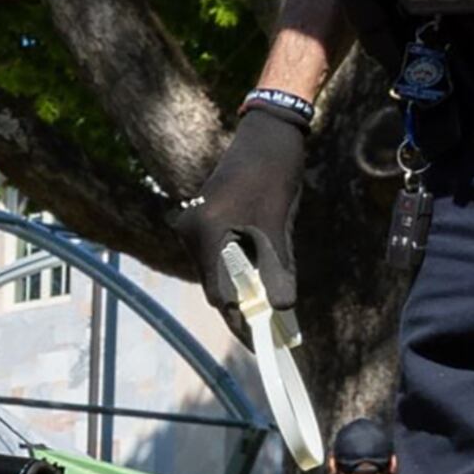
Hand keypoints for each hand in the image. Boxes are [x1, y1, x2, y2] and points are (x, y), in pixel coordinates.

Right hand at [193, 99, 310, 331]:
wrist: (268, 132)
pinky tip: (263, 273)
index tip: (260, 341)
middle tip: (270, 328)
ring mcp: (195, 226)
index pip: (218, 292)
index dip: (239, 319)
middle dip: (242, 306)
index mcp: (204, 234)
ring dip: (243, 286)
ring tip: (271, 303)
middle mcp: (191, 233)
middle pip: (216, 284)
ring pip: (219, 271)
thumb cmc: (273, 172)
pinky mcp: (205, 220)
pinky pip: (221, 255)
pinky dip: (241, 268)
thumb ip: (277, 267)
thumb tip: (282, 307)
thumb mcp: (278, 223)